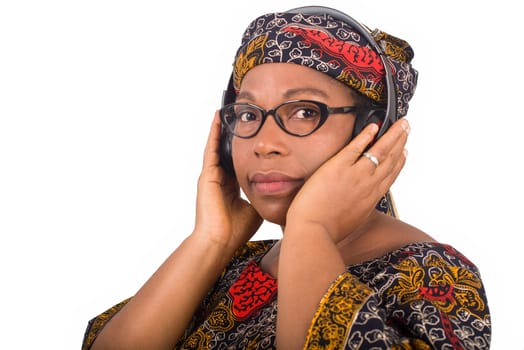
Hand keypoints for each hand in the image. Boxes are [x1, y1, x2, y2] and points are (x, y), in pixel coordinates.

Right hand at [194, 111, 262, 251]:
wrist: (219, 241)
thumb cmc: (236, 230)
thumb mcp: (256, 208)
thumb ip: (263, 196)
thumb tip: (278, 187)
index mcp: (231, 188)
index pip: (239, 162)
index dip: (245, 149)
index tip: (253, 135)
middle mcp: (220, 180)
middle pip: (228, 151)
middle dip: (234, 134)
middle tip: (240, 116)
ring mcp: (211, 176)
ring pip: (218, 146)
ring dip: (222, 128)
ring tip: (227, 110)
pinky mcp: (206, 175)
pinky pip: (211, 148)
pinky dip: (213, 132)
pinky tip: (217, 118)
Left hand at [286, 119, 409, 242]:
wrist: (313, 231)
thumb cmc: (327, 232)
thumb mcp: (351, 222)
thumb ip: (356, 209)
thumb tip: (353, 206)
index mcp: (370, 199)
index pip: (390, 176)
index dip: (399, 162)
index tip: (404, 153)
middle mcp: (368, 185)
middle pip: (390, 160)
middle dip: (400, 142)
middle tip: (406, 129)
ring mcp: (355, 175)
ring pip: (380, 150)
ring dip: (392, 134)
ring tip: (400, 124)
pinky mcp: (338, 167)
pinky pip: (356, 146)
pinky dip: (366, 135)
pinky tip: (373, 126)